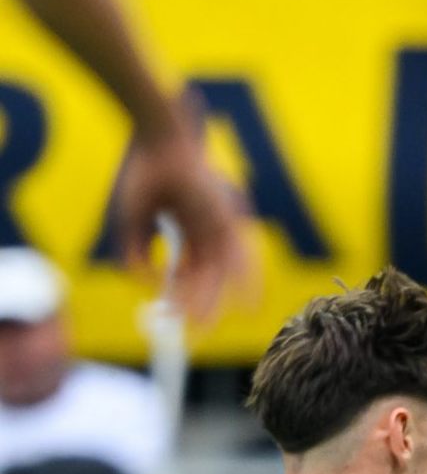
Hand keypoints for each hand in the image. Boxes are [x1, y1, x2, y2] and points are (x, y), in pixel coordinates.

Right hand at [113, 97, 253, 322]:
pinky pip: (243, 256)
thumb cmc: (144, 174)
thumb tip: (144, 283)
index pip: (188, 274)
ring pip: (221, 274)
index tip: (173, 319)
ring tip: (205, 325)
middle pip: (206, 279)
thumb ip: (136, 252)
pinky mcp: (229, 220)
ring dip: (212, 300)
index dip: (180, 297)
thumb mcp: (133, 220)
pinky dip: (246, 281)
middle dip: (197, 306)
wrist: (159, 141)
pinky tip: (247, 304)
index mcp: (188, 234)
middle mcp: (208, 235)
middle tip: (192, 332)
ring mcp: (220, 228)